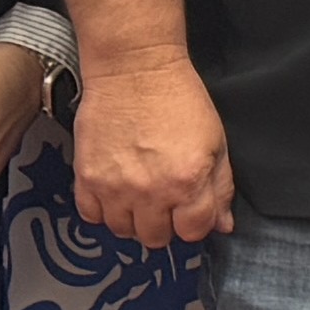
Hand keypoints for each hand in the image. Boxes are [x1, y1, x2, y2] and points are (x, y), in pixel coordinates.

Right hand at [66, 48, 233, 246]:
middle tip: (164, 203)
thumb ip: (220, 188)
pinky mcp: (86, 177)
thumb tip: (222, 224)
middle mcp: (150, 191)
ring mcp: (114, 186)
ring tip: (138, 196)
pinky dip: (102, 210)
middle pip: (156, 238)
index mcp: (187, 182)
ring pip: (123, 231)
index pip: (193, 232)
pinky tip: (114, 192)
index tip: (190, 212)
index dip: (194, 224)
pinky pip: (91, 215)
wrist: (134, 70)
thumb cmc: (178, 100)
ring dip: (133, 219)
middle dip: (164, 225)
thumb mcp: (216, 142)